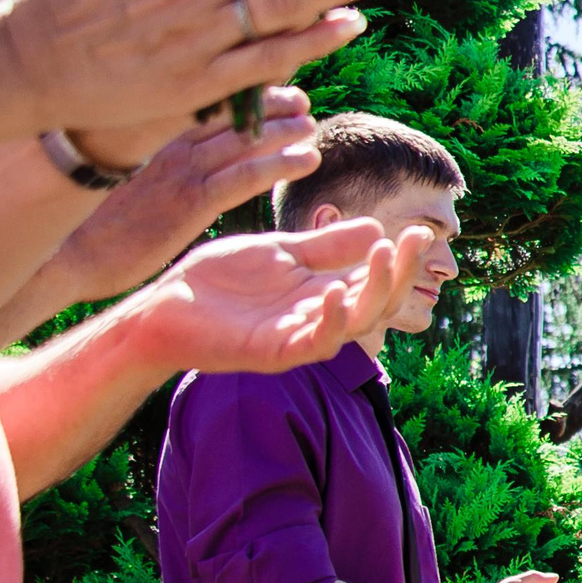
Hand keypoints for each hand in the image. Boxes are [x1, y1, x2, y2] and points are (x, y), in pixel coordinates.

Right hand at [47, 90, 319, 302]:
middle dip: (269, 101)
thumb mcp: (122, 174)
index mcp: (155, 133)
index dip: (243, 87)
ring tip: (309, 124)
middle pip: (230, 111)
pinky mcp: (190, 203)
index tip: (271, 79)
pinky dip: (279, 164)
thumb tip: (180, 146)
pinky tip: (306, 159)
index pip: (206, 99)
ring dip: (283, 129)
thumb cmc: (93, 218)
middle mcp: (171, 144)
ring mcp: (182, 172)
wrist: (67, 255)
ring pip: (244, 139)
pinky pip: (244, 177)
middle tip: (301, 98)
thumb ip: (152, 153)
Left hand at [132, 218, 432, 375]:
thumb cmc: (215, 281)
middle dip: (402, 272)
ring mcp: (297, 336)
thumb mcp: (278, 251)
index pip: (374, 279)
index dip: (401, 258)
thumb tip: (377, 230)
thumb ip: (324, 246)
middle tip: (416, 240)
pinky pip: (315, 344)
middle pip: (377, 302)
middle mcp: (316, 317)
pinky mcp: (273, 352)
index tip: (420, 230)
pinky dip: (329, 319)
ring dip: (377, 290)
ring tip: (385, 253)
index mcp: (320, 291)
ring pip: (356, 323)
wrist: (161, 307)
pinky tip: (332, 290)